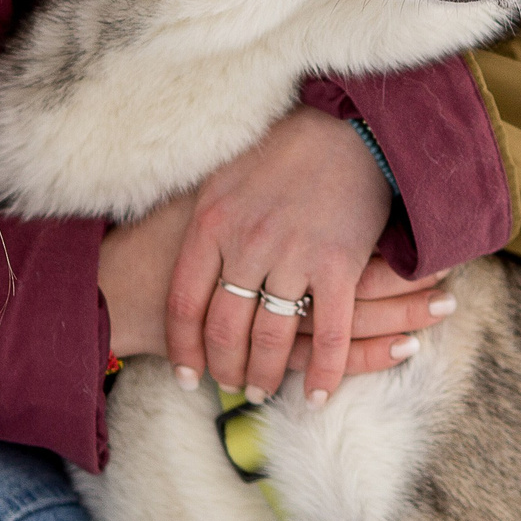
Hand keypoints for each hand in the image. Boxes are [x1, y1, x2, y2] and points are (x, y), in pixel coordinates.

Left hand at [99, 172, 452, 394]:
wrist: (347, 125)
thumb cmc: (283, 149)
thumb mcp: (224, 176)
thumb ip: (203, 220)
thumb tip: (174, 252)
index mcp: (211, 223)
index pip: (184, 302)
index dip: (183, 345)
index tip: (184, 373)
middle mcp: (246, 244)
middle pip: (224, 327)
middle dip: (224, 366)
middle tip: (228, 385)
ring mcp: (292, 256)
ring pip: (271, 338)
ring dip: (265, 374)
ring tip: (262, 392)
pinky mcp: (338, 264)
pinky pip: (328, 334)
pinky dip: (323, 372)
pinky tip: (317, 395)